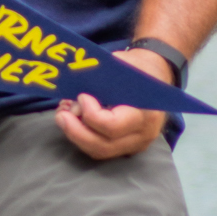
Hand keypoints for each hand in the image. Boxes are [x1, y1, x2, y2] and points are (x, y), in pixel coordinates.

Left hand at [54, 48, 171, 160]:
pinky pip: (100, 148)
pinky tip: (72, 121)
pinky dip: (83, 137)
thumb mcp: (123, 64)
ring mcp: (134, 144)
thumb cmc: (138, 68)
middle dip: (76, 131)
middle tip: (61, 115)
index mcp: (146, 113)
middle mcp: (142, 135)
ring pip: (99, 151)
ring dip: (76, 135)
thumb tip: (74, 82)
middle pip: (103, 145)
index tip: (82, 96)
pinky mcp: (125, 146)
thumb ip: (101, 76)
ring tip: (63, 116)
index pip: (112, 126)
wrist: (155, 76)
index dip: (90, 114)